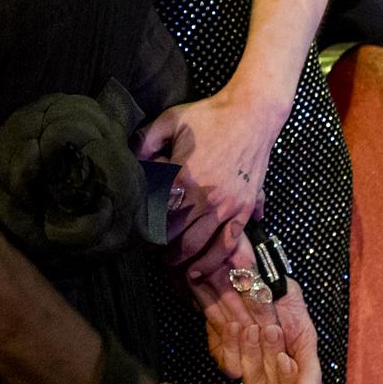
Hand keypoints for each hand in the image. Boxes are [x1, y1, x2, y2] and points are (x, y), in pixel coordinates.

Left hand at [140, 90, 281, 278]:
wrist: (253, 113)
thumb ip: (146, 141)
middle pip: (177, 237)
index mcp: (183, 177)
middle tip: (152, 253)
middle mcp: (205, 197)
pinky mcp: (244, 208)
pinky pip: (229, 244)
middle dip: (162, 250)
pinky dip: (214, 261)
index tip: (138, 234)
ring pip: (201, 246)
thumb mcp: (171, 120)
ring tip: (173, 266)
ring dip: (184, 261)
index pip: (157, 215)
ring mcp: (227, 206)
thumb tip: (129, 161)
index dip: (146, 229)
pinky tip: (202, 270)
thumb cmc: (211, 115)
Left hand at [190, 264, 321, 383]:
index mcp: (291, 371)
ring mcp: (245, 365)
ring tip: (252, 327)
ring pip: (248, 382)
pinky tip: (234, 326)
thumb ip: (311, 373)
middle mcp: (268, 372)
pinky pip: (227, 366)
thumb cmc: (284, 304)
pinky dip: (231, 347)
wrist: (254, 276)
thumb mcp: (305, 335)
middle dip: (270, 357)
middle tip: (270, 330)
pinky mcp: (223, 356)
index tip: (285, 356)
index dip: (288, 379)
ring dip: (251, 354)